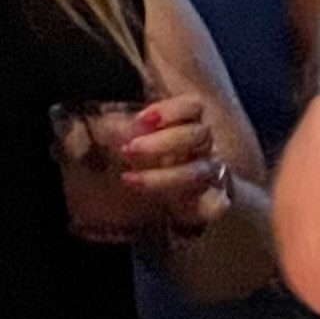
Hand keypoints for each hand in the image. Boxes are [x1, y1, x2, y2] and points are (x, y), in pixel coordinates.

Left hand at [100, 94, 229, 233]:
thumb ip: (124, 130)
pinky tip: (172, 212)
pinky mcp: (215, 203)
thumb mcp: (135, 143)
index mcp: (190, 124)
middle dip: (163, 141)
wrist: (190, 200)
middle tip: (128, 149)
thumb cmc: (157, 163)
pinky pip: (217, 204)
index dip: (170, 110)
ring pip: (198, 170)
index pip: (193, 106)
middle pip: (198, 134)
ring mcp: (212, 174)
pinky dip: (198, 205)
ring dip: (163, 175)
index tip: (141, 119)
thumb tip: (102, 123)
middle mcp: (205, 147)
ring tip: (130, 180)